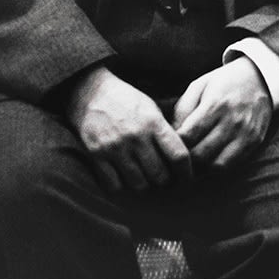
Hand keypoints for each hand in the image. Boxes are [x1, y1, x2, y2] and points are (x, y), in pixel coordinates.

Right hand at [66, 65, 192, 192]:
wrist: (91, 93)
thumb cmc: (127, 101)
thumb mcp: (152, 109)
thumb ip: (165, 132)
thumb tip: (182, 159)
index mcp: (153, 123)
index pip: (178, 155)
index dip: (186, 172)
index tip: (187, 178)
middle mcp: (136, 136)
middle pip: (159, 175)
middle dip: (165, 182)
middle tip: (165, 181)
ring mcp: (115, 147)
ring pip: (138, 184)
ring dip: (145, 185)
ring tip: (146, 179)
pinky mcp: (96, 156)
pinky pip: (114, 185)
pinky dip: (122, 186)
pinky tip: (124, 178)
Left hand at [172, 57, 272, 170]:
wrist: (260, 77)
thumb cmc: (223, 82)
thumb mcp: (199, 85)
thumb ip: (183, 109)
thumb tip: (170, 135)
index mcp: (215, 104)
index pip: (187, 136)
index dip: (174, 144)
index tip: (168, 145)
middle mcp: (232, 121)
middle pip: (200, 154)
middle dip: (184, 159)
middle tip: (176, 157)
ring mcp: (245, 133)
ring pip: (215, 165)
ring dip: (200, 167)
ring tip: (191, 161)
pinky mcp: (254, 141)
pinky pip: (231, 164)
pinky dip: (216, 167)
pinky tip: (208, 159)